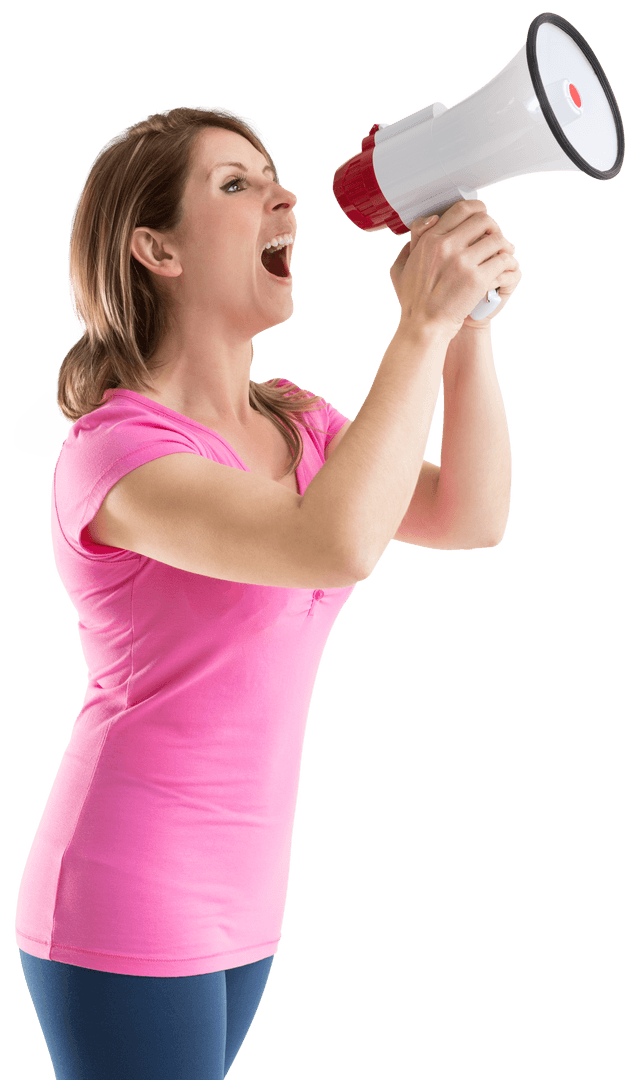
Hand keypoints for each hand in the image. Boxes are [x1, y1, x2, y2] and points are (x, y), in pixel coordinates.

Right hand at [389, 200, 521, 336]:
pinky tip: (503, 269)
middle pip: (483, 220)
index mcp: (430, 240)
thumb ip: (412, 242)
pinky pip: (502, 260)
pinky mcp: (477, 280)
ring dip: (503, 245)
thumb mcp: (400, 268)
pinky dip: (507, 263)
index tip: (482, 216)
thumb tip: (428, 222)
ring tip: (502, 254)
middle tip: (494, 238)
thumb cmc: (412, 302)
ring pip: (497, 239)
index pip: (461, 209)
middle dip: (493, 227)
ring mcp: (463, 263)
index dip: (477, 209)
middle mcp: (447, 246)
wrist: (423, 327)